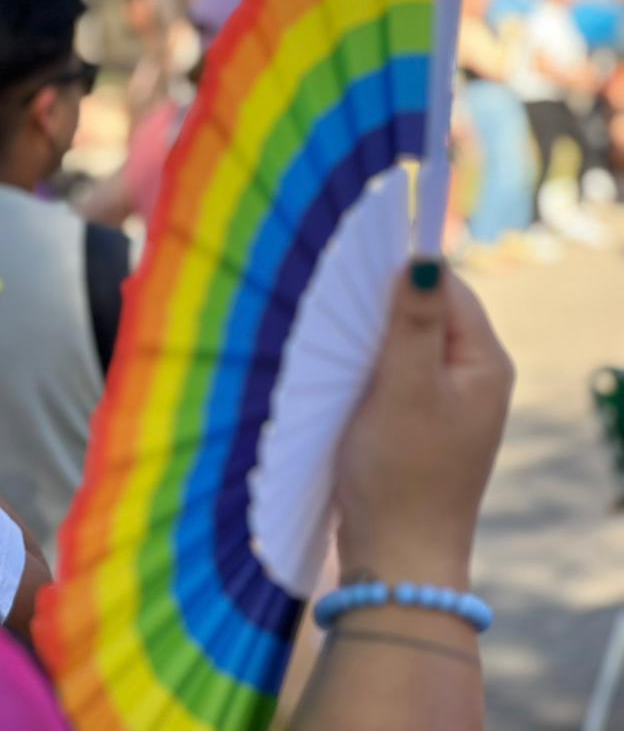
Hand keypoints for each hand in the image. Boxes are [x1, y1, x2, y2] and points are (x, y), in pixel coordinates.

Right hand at [335, 262, 512, 589]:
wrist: (396, 557)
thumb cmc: (402, 474)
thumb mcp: (405, 389)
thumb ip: (414, 322)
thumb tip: (425, 257)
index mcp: (484, 363)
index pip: (449, 289)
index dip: (404, 273)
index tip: (352, 269)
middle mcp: (472, 378)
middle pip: (427, 312)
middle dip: (381, 305)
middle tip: (332, 307)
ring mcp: (444, 403)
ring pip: (404, 344)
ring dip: (369, 338)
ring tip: (330, 341)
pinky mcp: (415, 424)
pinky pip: (392, 375)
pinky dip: (365, 368)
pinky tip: (336, 375)